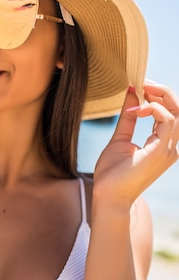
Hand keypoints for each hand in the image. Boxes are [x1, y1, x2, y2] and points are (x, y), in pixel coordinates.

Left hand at [93, 81, 178, 207]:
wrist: (107, 196)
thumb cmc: (112, 174)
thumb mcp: (119, 139)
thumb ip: (127, 118)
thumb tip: (131, 93)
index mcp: (163, 144)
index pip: (171, 114)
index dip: (158, 97)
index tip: (139, 88)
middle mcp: (170, 147)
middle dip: (163, 92)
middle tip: (143, 83)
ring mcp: (169, 150)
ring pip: (178, 113)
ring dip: (160, 96)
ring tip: (141, 90)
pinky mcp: (161, 151)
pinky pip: (167, 121)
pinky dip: (153, 109)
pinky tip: (135, 110)